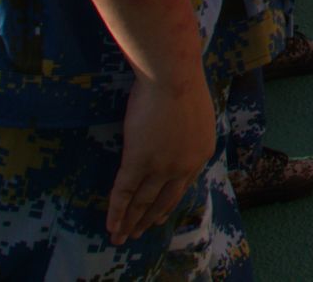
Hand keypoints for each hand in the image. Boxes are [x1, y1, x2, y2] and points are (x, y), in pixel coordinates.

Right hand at [107, 72, 214, 245]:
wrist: (173, 76)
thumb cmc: (183, 82)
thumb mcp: (195, 111)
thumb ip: (188, 130)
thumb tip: (178, 133)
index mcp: (201, 153)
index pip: (182, 187)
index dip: (168, 204)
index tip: (159, 217)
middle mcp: (184, 166)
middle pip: (164, 200)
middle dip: (149, 219)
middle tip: (138, 233)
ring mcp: (161, 166)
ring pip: (143, 202)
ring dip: (131, 222)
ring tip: (122, 236)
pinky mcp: (138, 161)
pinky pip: (124, 193)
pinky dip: (116, 212)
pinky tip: (111, 226)